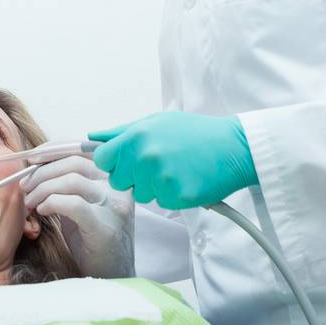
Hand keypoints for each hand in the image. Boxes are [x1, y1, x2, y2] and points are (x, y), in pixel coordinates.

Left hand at [22, 156, 133, 277]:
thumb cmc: (91, 239)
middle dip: (42, 171)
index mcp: (114, 177)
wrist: (111, 275)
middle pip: (75, 162)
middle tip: (24, 185)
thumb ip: (67, 182)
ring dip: (42, 187)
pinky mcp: (105, 226)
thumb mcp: (82, 203)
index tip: (31, 158)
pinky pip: (73, 204)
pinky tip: (42, 211)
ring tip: (30, 201)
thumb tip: (34, 164)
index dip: (54, 149)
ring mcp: (115, 206)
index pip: (83, 149)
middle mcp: (119, 187)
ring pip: (72, 180)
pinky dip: (51, 202)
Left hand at [90, 112, 256, 209]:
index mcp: (137, 136)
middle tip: (159, 164)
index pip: (103, 160)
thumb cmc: (195, 132)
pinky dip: (173, 195)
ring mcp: (161, 178)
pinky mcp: (177, 196)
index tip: (128, 161)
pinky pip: (162, 202)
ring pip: (141, 195)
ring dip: (154, 187)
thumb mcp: (157, 122)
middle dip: (134, 177)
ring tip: (177, 169)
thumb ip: (121, 132)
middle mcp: (145, 157)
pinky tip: (187, 180)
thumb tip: (91, 137)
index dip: (114, 163)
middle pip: (120, 181)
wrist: (234, 147)